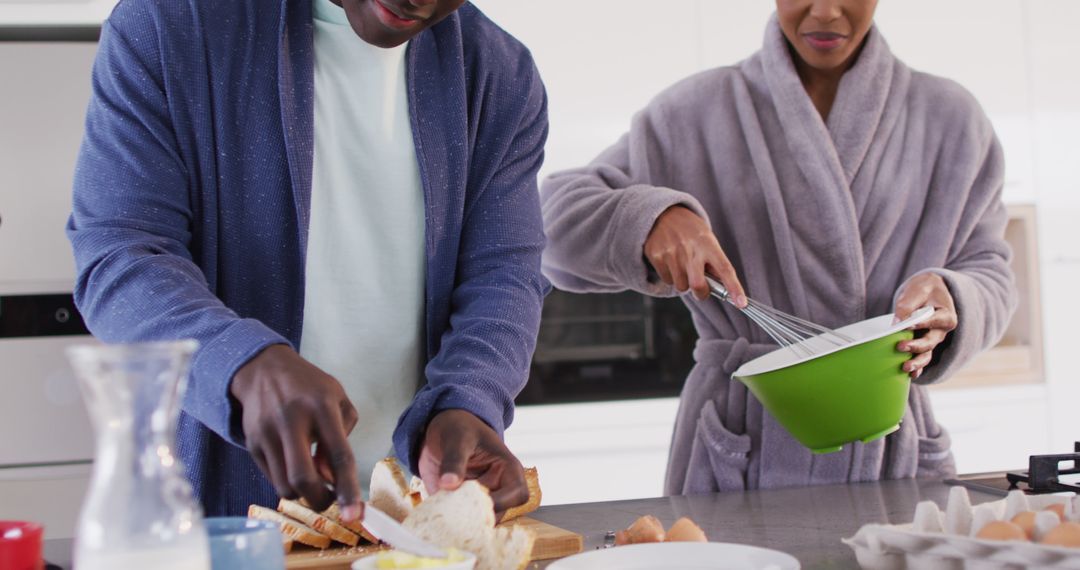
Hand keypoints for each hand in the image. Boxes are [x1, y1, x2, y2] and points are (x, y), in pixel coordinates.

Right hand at [230, 344, 362, 520]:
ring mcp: (267, 433)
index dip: (348, 488)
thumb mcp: (337, 399)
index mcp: (321, 406)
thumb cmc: (308, 386)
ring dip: (303, 494)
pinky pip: (271, 478)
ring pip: (284, 485)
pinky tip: (295, 466)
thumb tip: (330, 476)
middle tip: (330, 500)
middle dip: (320, 500)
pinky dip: (287, 482)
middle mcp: (291, 420)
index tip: (354, 514)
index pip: (339, 454)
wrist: (262, 369)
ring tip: (314, 481)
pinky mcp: (252, 443)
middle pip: (303, 478)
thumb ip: (342, 436)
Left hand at [417, 409, 526, 515]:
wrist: (441, 429)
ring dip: (460, 520)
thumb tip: (448, 484)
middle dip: (477, 516)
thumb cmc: (459, 428)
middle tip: (454, 508)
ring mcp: (477, 499)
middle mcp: (496, 488)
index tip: (480, 501)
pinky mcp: (459, 505)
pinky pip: (457, 519)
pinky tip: (435, 510)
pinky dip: (447, 519)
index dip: (503, 502)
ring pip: (476, 521)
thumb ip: (454, 460)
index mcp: (507, 470)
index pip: (517, 494)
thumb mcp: (458, 438)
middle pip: (497, 514)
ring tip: (442, 507)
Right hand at [644, 206, 746, 305]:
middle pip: (698, 285)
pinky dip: (671, 276)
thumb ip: (714, 261)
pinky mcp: (656, 257)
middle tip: (702, 289)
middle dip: (701, 293)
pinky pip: (667, 280)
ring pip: (681, 286)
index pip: (725, 269)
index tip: (741, 303)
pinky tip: (670, 261)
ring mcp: (672, 253)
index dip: (734, 288)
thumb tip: (722, 286)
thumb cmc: (689, 230)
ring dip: (684, 282)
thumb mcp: (706, 238)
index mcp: (708, 243)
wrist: (661, 213)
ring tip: (682, 265)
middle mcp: (690, 249)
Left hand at [894, 273, 958, 379]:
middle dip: (916, 347)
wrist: (928, 290)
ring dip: (917, 362)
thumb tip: (898, 322)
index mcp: (946, 316)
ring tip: (905, 367)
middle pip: (931, 342)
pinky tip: (909, 375)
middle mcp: (941, 331)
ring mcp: (933, 339)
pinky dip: (918, 367)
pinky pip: (922, 357)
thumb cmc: (925, 288)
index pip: (935, 321)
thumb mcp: (918, 289)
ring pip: (927, 353)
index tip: (906, 325)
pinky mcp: (923, 344)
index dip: (922, 324)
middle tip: (900, 346)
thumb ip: (908, 304)